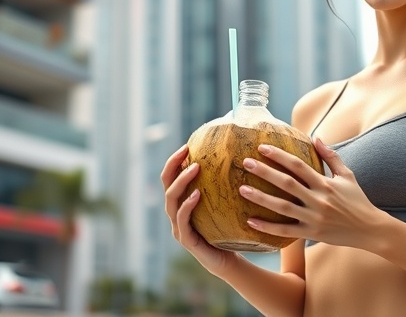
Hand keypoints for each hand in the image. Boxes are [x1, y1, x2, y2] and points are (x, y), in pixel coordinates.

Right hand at [161, 144, 238, 274]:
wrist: (229, 259)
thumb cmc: (228, 228)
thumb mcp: (224, 203)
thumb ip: (222, 186)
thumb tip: (239, 156)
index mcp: (181, 203)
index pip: (170, 178)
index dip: (174, 161)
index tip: (186, 145)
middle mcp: (176, 213)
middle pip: (166, 185)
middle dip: (173, 166)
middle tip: (187, 151)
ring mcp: (179, 227)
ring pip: (171, 200)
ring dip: (182, 181)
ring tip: (195, 168)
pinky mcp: (186, 239)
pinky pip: (182, 220)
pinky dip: (187, 205)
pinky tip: (197, 195)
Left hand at [238, 137, 386, 247]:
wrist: (370, 230)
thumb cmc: (358, 200)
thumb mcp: (347, 175)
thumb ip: (331, 156)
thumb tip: (316, 136)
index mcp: (325, 183)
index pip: (298, 166)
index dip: (279, 155)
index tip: (262, 147)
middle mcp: (318, 200)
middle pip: (287, 183)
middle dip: (265, 172)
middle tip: (246, 162)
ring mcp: (314, 218)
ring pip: (283, 207)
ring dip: (261, 198)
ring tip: (242, 189)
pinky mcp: (311, 234)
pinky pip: (286, 231)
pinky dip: (268, 227)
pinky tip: (251, 221)